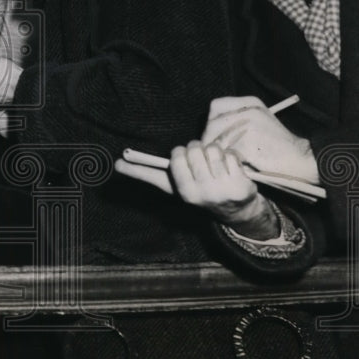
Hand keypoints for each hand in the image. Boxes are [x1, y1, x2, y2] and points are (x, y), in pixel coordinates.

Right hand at [115, 142, 279, 239]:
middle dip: (197, 148)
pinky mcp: (242, 184)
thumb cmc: (197, 191)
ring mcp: (224, 189)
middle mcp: (203, 192)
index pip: (177, 157)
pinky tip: (230, 167)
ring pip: (213, 149)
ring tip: (215, 163)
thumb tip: (116, 165)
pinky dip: (231, 156)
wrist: (234, 209)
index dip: (180, 153)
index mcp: (185, 192)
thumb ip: (144, 174)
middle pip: (195, 149)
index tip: (183, 158)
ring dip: (214, 151)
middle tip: (200, 159)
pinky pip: (231, 154)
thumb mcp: (171, 186)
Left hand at [202, 96, 318, 183]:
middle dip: (211, 141)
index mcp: (250, 102)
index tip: (214, 136)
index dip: (211, 122)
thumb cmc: (278, 146)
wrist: (301, 158)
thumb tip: (208, 132)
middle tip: (217, 154)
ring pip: (217, 140)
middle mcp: (248, 110)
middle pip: (212, 124)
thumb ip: (237, 121)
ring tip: (230, 161)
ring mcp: (247, 125)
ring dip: (219, 153)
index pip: (216, 106)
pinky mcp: (247, 143)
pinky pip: (226, 154)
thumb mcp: (259, 122)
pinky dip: (229, 162)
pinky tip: (238, 165)